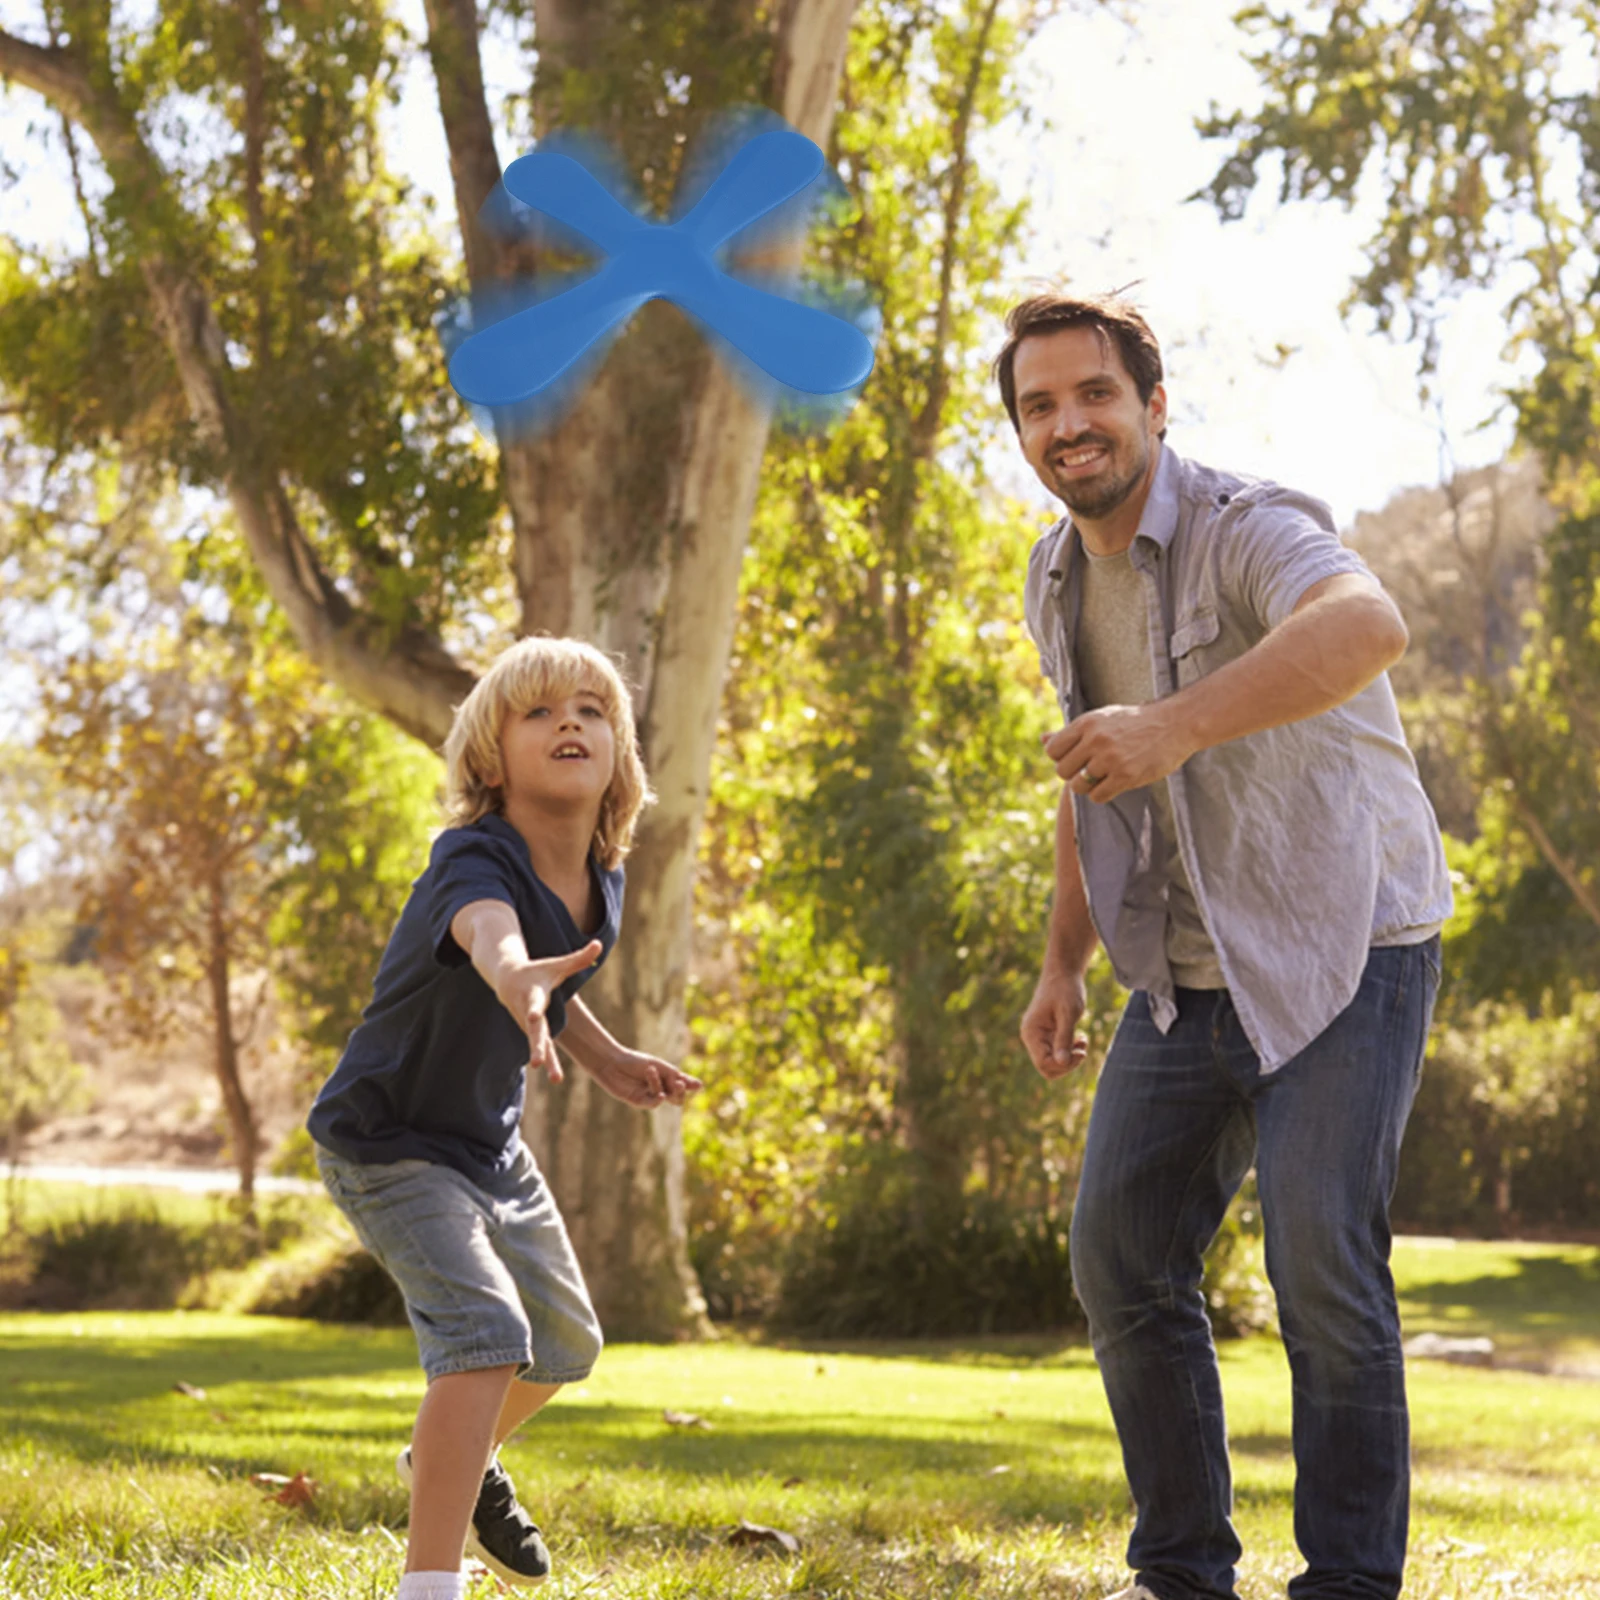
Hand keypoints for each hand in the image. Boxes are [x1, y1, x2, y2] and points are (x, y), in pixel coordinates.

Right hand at [498, 940, 602, 1081]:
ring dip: (546, 1061)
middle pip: (533, 1031)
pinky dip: (547, 1061)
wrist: (508, 980)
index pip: (533, 1003)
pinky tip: (556, 1076)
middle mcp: (528, 1013)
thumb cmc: (538, 971)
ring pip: (537, 1044)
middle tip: (537, 1063)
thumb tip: (599, 944)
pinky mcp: (531, 1032)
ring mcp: (528, 1025)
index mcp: (533, 994)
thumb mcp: (557, 965)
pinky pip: (541, 1048)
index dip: (533, 1010)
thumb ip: (578, 958)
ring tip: (556, 1078)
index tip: (533, 1017)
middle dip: (536, 1046)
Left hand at [585, 1048, 703, 1109]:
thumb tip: (699, 1086)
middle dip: (680, 1091)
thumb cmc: (635, 1061)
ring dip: (662, 1086)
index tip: (696, 1085)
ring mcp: (649, 1095)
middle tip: (678, 1083)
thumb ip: (676, 1077)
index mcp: (666, 1078)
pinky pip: (653, 1103)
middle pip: (678, 1097)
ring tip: (651, 1072)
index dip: (690, 1085)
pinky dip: (658, 1099)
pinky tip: (660, 1095)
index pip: (683, 1085)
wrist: (612, 1062)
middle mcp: (659, 1088)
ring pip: (666, 1098)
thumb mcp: (659, 1067)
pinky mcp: (638, 1101)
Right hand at [1020, 965, 1089, 1079]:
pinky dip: (1071, 1050)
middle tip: (1082, 1050)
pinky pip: (1058, 1053)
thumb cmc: (1066, 990)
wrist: (1063, 973)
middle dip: (1067, 1064)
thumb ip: (1064, 1038)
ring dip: (1071, 1057)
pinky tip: (1081, 1038)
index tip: (1081, 1052)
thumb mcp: (1068, 1013)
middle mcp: (1032, 1037)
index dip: (1063, 1064)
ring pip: (1054, 1063)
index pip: (1043, 1063)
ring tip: (1083, 1041)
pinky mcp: (1048, 1035)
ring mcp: (1040, 1037)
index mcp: (1032, 1032)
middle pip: (1047, 1067)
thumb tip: (1061, 1062)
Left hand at [1042, 702, 1194, 803]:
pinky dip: (1101, 794)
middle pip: (1062, 771)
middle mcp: (1096, 739)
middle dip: (1073, 774)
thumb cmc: (1135, 722)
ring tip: (1102, 777)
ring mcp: (1111, 758)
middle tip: (1090, 770)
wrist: (1175, 724)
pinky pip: (1097, 796)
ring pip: (1078, 786)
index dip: (1061, 758)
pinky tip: (1114, 784)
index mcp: (1087, 723)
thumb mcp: (1102, 719)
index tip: (1076, 758)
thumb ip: (1072, 732)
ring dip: (1087, 786)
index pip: (1053, 750)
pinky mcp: (1126, 775)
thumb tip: (1042, 740)